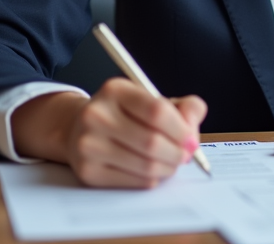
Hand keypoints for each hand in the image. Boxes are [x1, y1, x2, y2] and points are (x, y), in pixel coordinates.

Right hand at [11, 79, 206, 187]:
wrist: (81, 129)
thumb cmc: (126, 115)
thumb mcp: (152, 100)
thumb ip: (184, 107)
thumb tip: (192, 125)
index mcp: (115, 90)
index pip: (157, 111)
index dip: (181, 129)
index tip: (192, 140)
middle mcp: (96, 114)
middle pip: (152, 142)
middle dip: (178, 153)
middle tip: (185, 156)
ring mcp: (88, 144)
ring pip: (145, 166)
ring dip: (168, 168)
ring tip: (170, 163)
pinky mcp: (88, 171)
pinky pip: (135, 182)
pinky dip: (152, 179)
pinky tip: (151, 171)